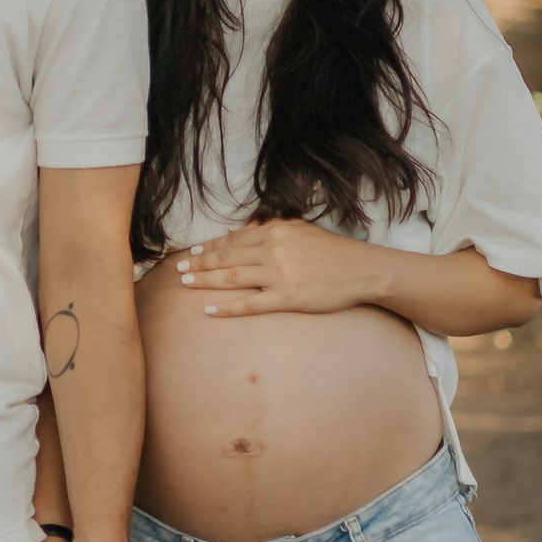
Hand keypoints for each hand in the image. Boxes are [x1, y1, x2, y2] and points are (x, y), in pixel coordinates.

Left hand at [172, 219, 384, 315]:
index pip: (233, 240)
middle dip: (199, 263)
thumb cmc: (334, 252)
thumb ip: (275, 229)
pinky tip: (209, 311)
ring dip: (204, 281)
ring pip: (231, 279)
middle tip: (178, 269)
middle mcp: (273, 249)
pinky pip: (250, 304)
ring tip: (186, 284)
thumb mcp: (302, 230)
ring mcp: (279, 275)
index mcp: (275, 231)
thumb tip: (249, 231)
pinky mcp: (287, 298)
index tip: (192, 252)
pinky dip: (226, 308)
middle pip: (226, 258)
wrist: (363, 270)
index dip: (209, 247)